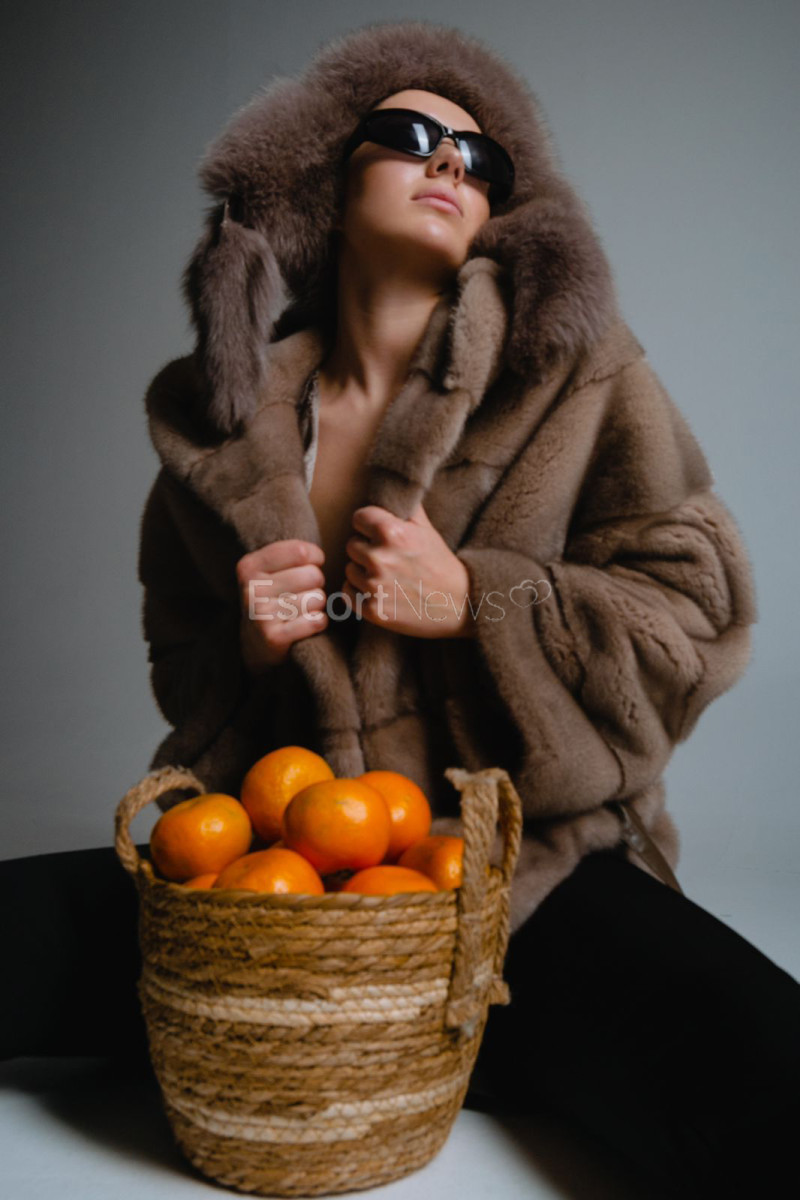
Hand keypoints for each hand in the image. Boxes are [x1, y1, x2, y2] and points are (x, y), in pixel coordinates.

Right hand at [236, 539, 328, 673]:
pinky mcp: (273, 637)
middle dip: (316, 584)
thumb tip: (318, 555)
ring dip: (317, 605)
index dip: (315, 558)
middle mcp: (252, 588)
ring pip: (317, 598)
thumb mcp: (269, 570)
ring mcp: (261, 614)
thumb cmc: (273, 598)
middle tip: (303, 593)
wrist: (256, 643)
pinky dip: (319, 622)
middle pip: (313, 575)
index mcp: (249, 566)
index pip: (300, 551)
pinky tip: (305, 624)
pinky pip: (317, 621)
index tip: (309, 566)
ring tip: (301, 610)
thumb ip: (291, 554)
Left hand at [341, 502, 475, 637]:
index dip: (370, 525)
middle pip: (352, 545)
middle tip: (389, 558)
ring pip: (350, 569)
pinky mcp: (372, 610)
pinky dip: (359, 593)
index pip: (359, 518)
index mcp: (392, 533)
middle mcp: (380, 559)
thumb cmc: (440, 563)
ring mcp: (375, 587)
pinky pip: (347, 592)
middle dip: (367, 549)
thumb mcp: (427, 529)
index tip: (380, 534)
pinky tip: (380, 592)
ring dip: (363, 572)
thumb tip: (389, 486)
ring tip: (387, 576)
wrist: (459, 605)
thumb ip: (405, 506)